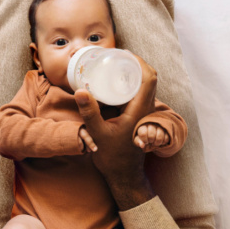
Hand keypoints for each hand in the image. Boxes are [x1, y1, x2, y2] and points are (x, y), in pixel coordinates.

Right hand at [74, 54, 157, 209]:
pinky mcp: (137, 116)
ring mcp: (142, 113)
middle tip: (116, 55)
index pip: (149, 78)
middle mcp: (145, 109)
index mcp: (139, 110)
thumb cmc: (112, 157)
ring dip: (134, 72)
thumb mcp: (98, 133)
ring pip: (145, 85)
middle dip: (136, 63)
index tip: (123, 53)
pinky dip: (130, 83)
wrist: (123, 175)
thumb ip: (89, 112)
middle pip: (149, 78)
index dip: (139, 61)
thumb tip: (80, 90)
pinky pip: (138, 93)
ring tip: (115, 64)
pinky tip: (114, 82)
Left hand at [134, 123, 169, 151]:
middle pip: (151, 135)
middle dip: (151, 141)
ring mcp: (160, 126)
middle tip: (150, 142)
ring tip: (155, 143)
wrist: (152, 131)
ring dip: (157, 143)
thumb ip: (138, 142)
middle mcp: (152, 124)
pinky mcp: (167, 129)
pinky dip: (163, 142)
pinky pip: (166, 138)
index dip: (144, 140)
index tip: (145, 141)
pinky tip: (160, 141)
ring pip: (160, 137)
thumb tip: (142, 145)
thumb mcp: (138, 139)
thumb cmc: (144, 136)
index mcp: (143, 126)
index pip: (143, 134)